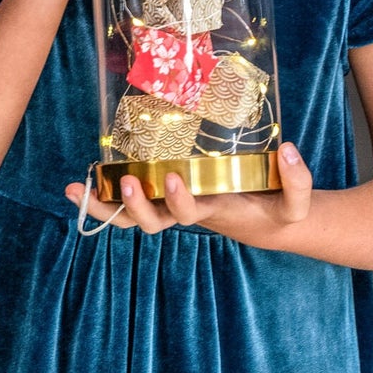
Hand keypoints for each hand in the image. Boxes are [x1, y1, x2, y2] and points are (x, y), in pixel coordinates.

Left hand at [67, 142, 314, 235]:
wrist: (262, 218)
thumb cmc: (274, 207)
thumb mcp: (295, 204)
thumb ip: (299, 184)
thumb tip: (289, 150)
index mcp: (212, 212)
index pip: (191, 213)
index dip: (179, 200)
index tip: (172, 178)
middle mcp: (184, 211)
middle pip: (154, 222)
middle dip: (139, 207)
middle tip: (130, 183)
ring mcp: (167, 206)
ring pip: (130, 218)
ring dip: (105, 206)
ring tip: (78, 189)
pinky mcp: (158, 196)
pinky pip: (123, 205)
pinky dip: (98, 200)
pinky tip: (74, 187)